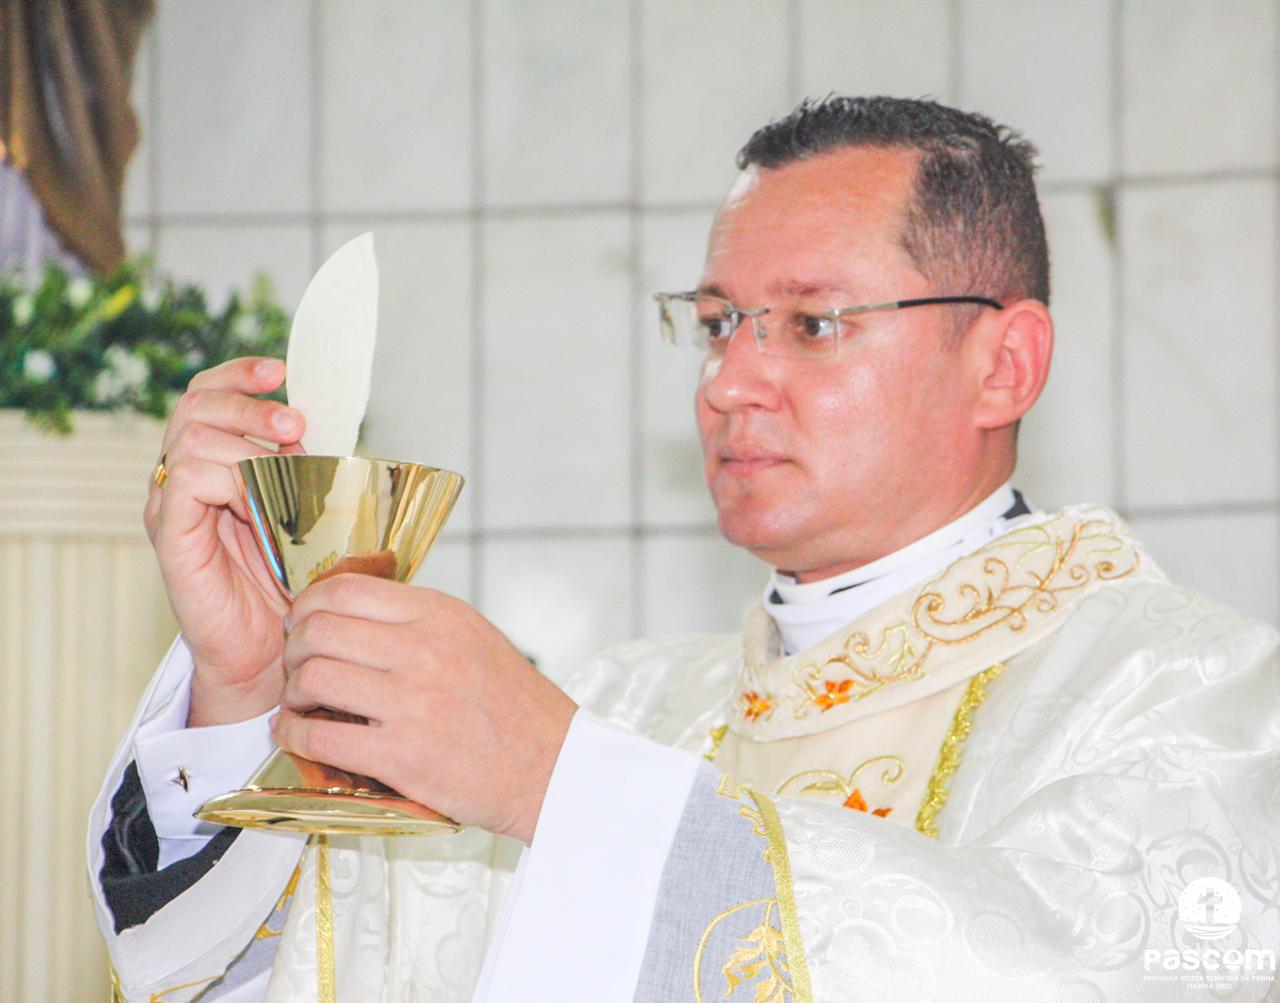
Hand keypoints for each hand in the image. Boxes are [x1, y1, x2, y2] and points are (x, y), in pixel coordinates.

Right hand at [144, 357, 306, 725]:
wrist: (275, 651)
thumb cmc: (294, 585)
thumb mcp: (309, 512)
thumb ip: (307, 469)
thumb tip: (326, 428)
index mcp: (213, 463)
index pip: (208, 396)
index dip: (239, 375)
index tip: (280, 371)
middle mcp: (183, 477)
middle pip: (196, 406)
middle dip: (249, 405)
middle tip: (295, 426)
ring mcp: (171, 505)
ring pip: (191, 438)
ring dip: (246, 444)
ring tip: (285, 470)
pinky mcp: (169, 535)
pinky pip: (185, 481)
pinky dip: (227, 479)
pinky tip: (257, 502)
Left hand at [272, 575, 577, 844]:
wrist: (552, 768)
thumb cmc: (513, 707)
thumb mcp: (474, 637)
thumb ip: (418, 620)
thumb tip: (351, 612)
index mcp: (441, 614)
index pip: (345, 589)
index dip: (308, 604)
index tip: (303, 623)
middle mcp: (425, 650)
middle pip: (319, 630)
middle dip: (293, 649)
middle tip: (297, 667)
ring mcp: (412, 703)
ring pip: (312, 679)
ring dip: (292, 694)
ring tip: (300, 705)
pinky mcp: (401, 756)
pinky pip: (318, 739)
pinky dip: (294, 737)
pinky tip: (299, 737)